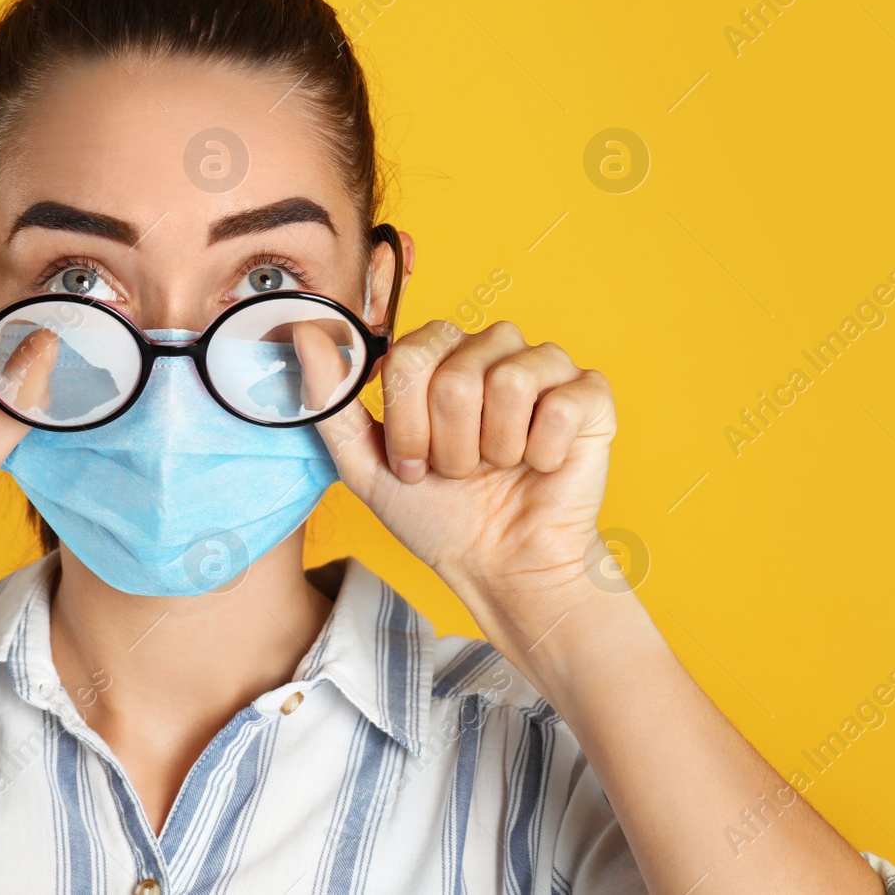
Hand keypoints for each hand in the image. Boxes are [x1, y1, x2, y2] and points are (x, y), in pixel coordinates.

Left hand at [313, 319, 615, 616]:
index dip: (408, 424)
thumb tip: (305, 329)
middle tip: (461, 472)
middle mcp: (492, 348)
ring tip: (500, 469)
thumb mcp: (366, 464)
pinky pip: (560, 403)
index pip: (410, 356)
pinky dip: (542, 452)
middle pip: (456, 372)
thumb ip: (331, 398)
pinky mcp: (589, 394)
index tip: (414, 466)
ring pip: (509, 382)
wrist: (500, 566)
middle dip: (449, 443)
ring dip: (495, 449)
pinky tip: (541, 467)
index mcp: (441, 354)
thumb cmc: (438, 514)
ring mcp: (544, 366)